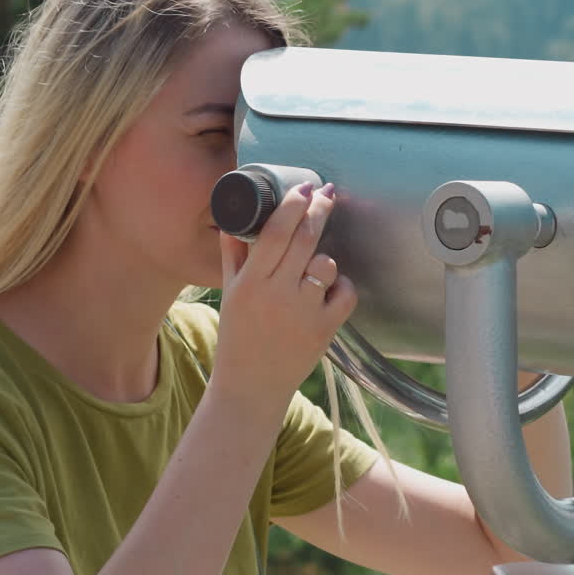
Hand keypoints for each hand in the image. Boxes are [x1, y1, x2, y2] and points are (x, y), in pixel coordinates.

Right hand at [211, 182, 356, 416]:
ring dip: (325, 258)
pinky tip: (332, 288)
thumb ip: (233, 256)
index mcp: (250, 283)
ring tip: (315, 264)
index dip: (294, 205)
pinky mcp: (325, 329)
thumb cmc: (238, 338)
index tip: (305, 188)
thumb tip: (234, 222)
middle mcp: (277, 294)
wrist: (251, 387)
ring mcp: (304, 312)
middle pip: (305, 239)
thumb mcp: (229, 294)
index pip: (276, 232)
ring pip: (327, 265)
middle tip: (327, 194)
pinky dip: (342, 286)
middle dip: (319, 210)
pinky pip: (345, 293)